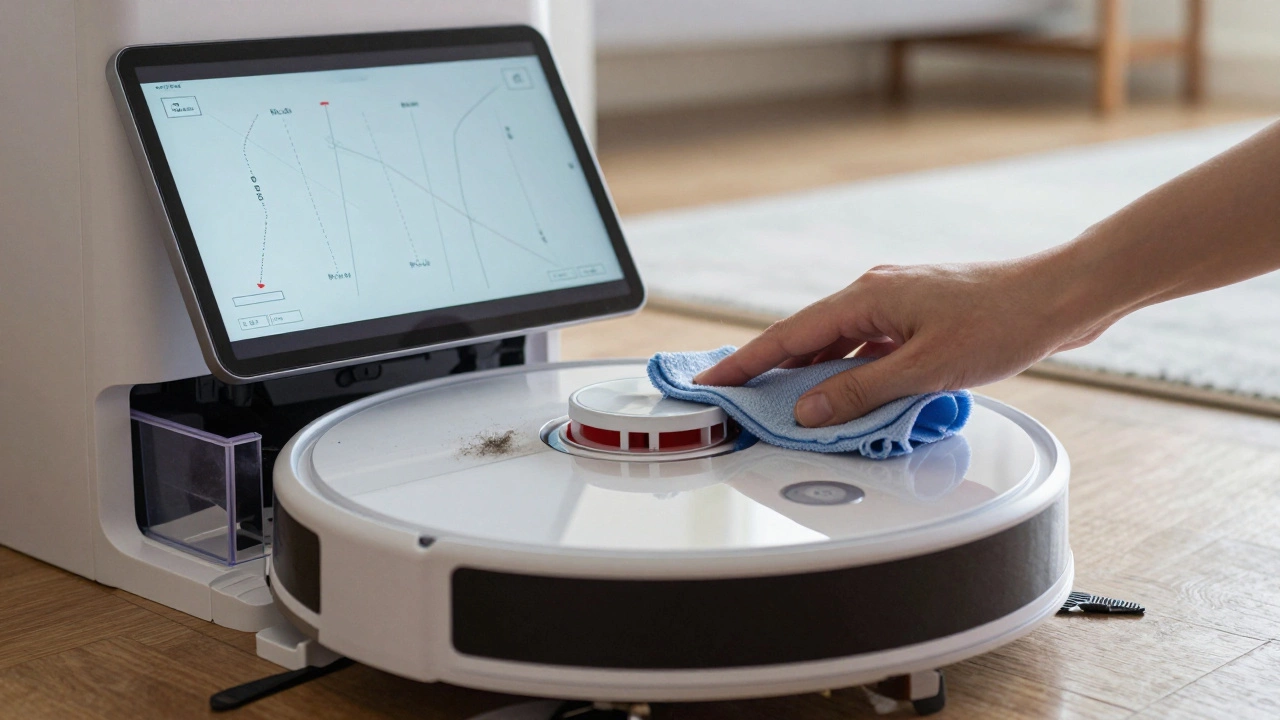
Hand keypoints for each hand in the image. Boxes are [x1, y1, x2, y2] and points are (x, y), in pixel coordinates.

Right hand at [693, 257, 1114, 426]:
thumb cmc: (1003, 320)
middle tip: (735, 397)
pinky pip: (868, 350)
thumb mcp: (924, 368)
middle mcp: (876, 294)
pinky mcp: (920, 320)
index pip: (789, 335)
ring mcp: (898, 307)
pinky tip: (846, 397)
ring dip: (812, 376)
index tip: (713, 380)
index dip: (746, 361)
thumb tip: (809, 409)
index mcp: (867, 296)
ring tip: (782, 406)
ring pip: (838, 346)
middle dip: (770, 370)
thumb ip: (861, 392)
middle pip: (807, 339)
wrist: (1061, 297)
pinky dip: (850, 374)